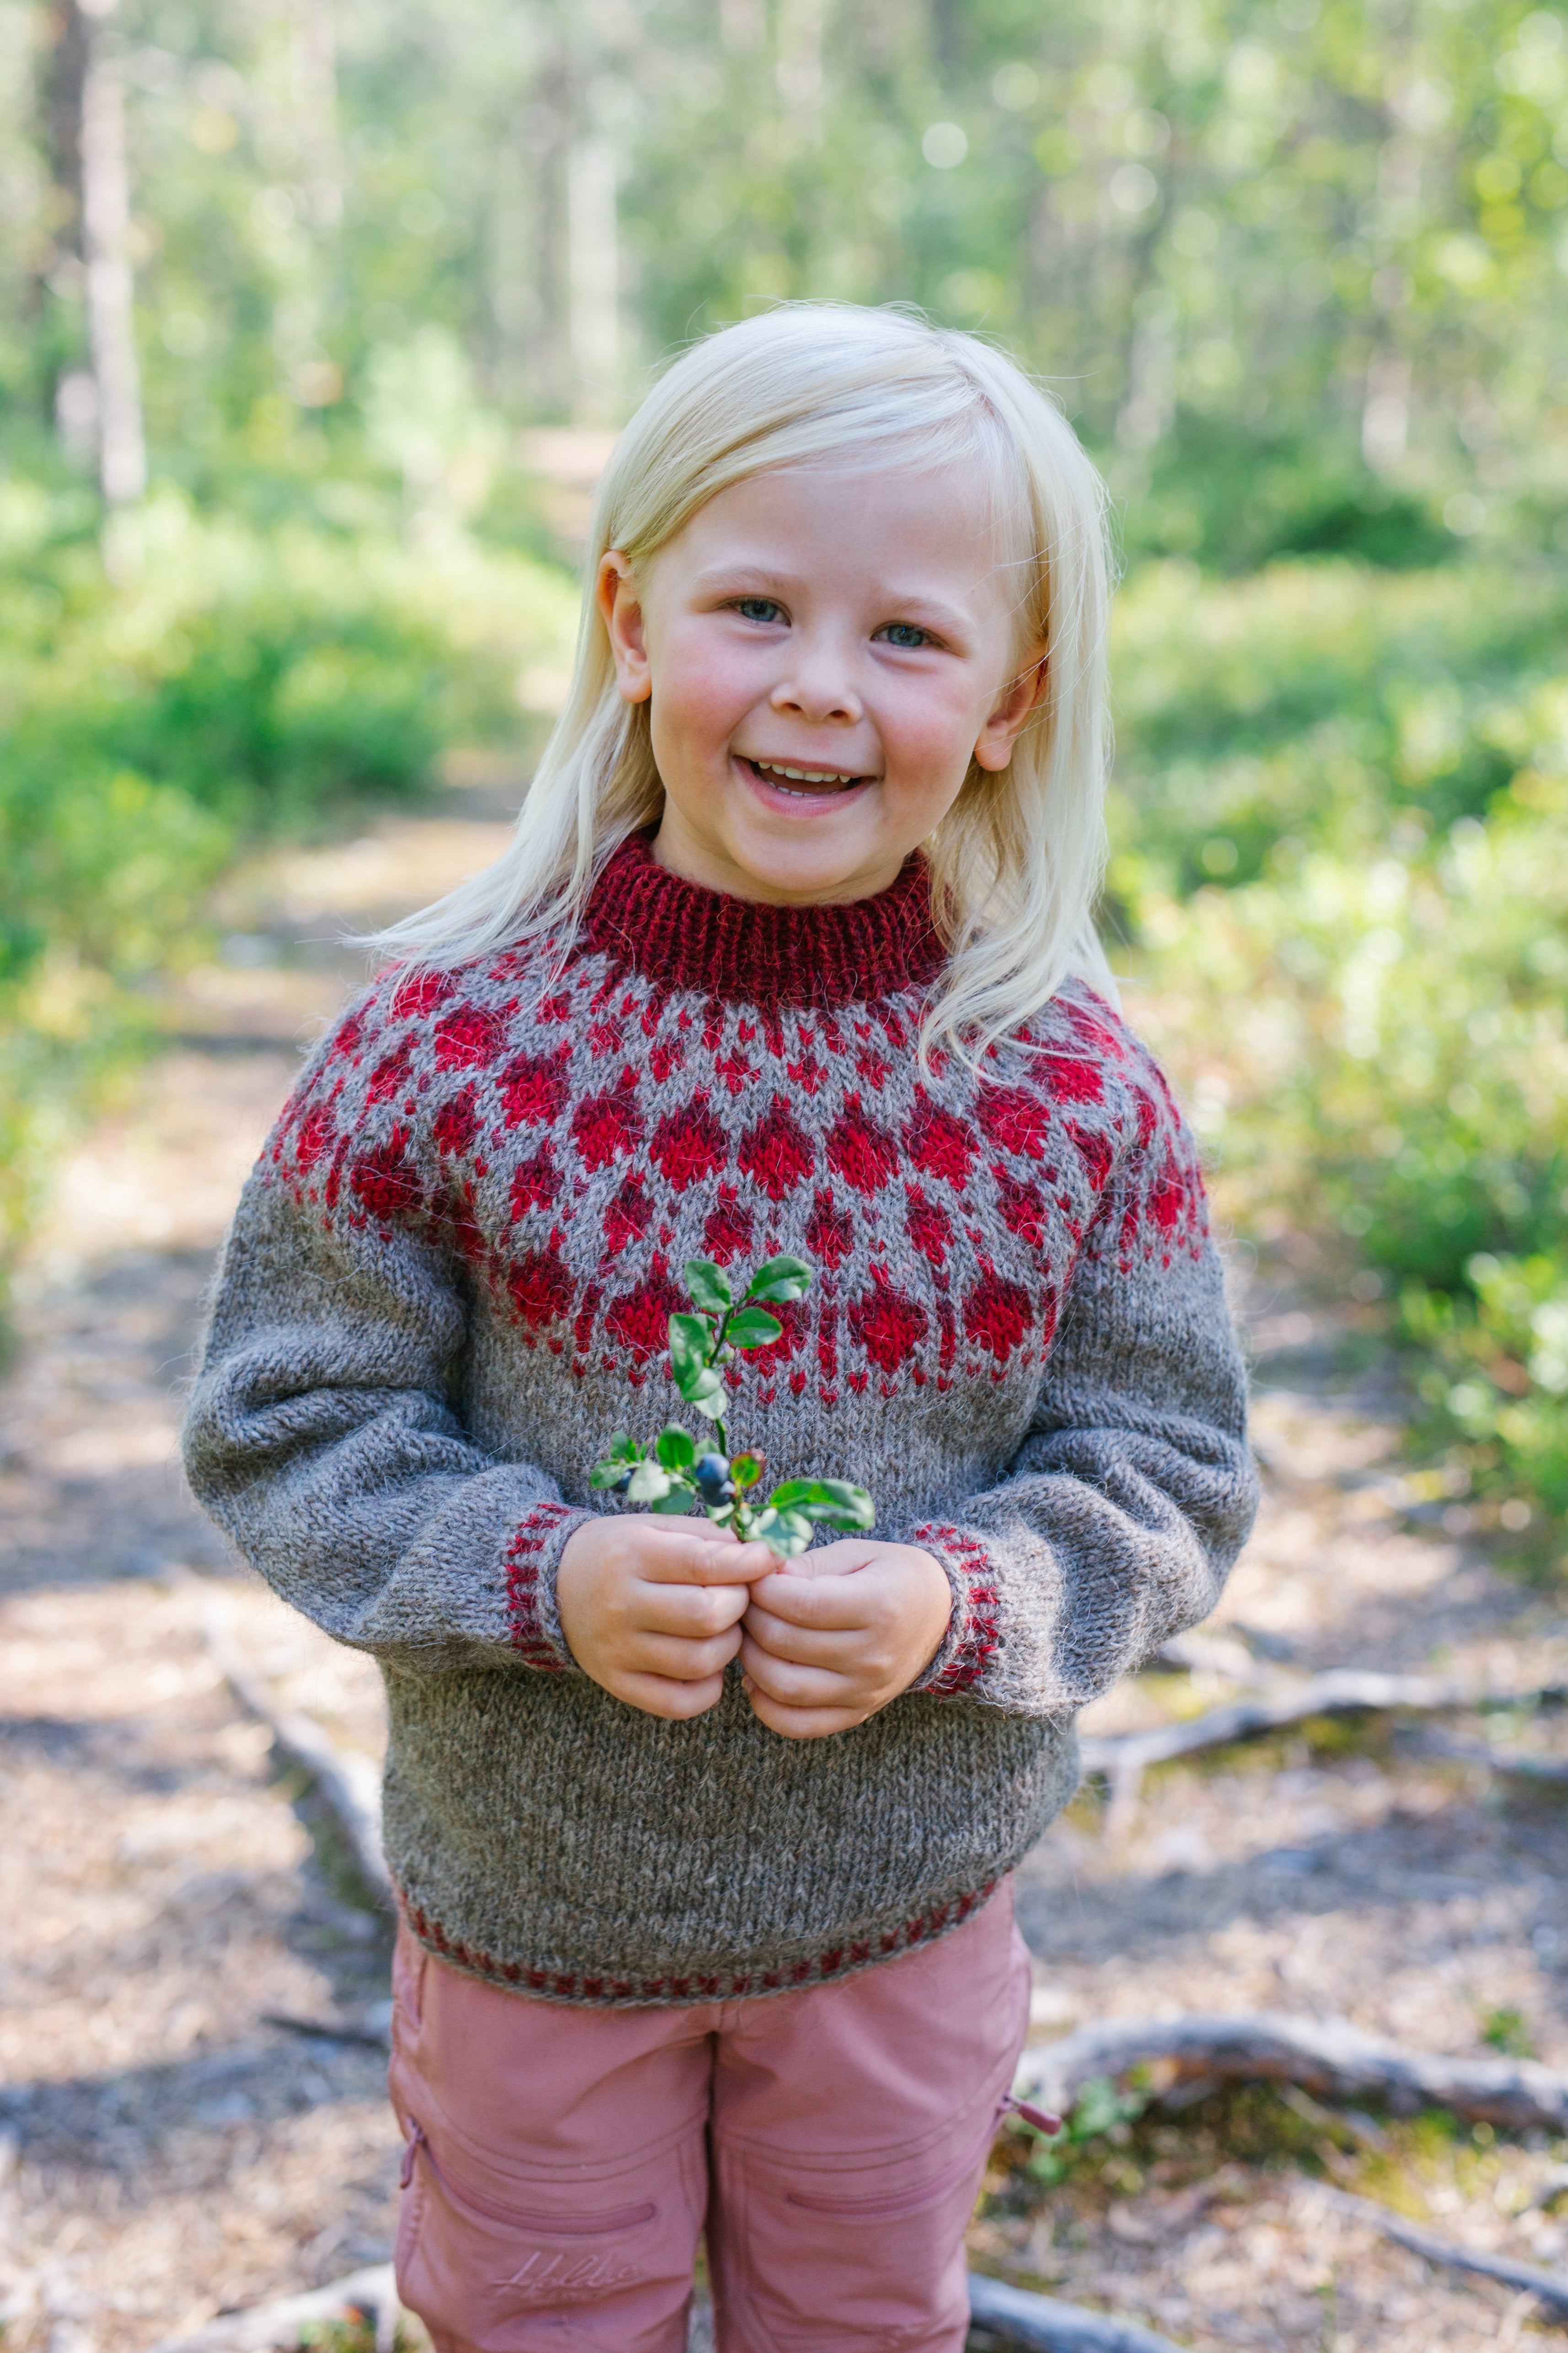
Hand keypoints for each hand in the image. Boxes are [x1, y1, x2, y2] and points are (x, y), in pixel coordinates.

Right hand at [557, 1515, 776, 1719]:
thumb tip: (765, 1554)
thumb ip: (709, 1538)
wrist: (557, 1586)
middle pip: (707, 1617)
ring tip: (721, 1627)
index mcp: (631, 1555)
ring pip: (700, 1662)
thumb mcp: (656, 1528)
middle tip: (736, 1596)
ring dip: (729, 1645)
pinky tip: (708, 1665)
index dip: (747, 1564)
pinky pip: (680, 1703)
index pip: (703, 1564)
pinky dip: (708, 1688)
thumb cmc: (621, 1552)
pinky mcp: (618, 1684)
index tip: (766, 1559)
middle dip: (738, 1605)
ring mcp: (617, 1650)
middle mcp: (620, 1605)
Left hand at [739, 1540, 952, 1739]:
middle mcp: (874, 1655)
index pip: (801, 1604)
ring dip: (751, 1660)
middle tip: (745, 1603)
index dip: (763, 1590)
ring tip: (748, 1636)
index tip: (752, 1578)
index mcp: (878, 1606)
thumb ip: (809, 1565)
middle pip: (786, 1644)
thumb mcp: (856, 1554)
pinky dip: (766, 1706)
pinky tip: (756, 1679)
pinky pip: (799, 1724)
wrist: (939, 1615)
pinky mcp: (857, 1713)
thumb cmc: (892, 1576)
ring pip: (785, 1687)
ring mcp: (865, 1691)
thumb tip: (760, 1578)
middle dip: (751, 1619)